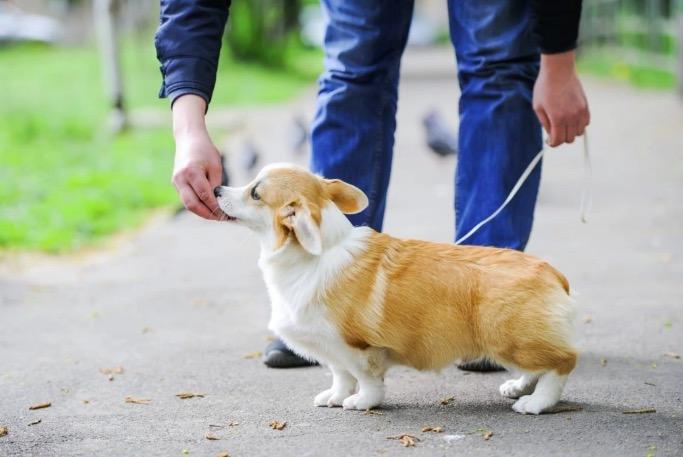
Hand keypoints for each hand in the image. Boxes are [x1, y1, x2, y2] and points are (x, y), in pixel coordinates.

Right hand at [171, 95, 223, 219]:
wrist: (188, 138)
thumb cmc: (205, 150)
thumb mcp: (215, 166)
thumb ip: (216, 185)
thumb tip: (219, 203)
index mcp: (191, 172)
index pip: (204, 196)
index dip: (215, 207)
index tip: (226, 214)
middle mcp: (180, 179)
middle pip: (192, 205)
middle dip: (207, 215)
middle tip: (221, 218)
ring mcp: (176, 182)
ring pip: (188, 204)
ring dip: (202, 212)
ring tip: (216, 215)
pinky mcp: (175, 183)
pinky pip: (186, 198)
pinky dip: (197, 205)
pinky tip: (208, 208)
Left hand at [533, 50, 589, 146]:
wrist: (558, 70)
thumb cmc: (545, 87)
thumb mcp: (538, 107)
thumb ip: (545, 123)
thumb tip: (551, 135)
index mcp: (558, 118)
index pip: (558, 141)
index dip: (552, 143)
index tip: (549, 140)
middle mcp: (572, 117)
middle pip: (569, 139)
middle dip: (561, 137)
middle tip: (554, 130)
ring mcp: (580, 111)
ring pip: (579, 133)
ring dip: (571, 132)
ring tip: (563, 123)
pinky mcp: (586, 106)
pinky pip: (586, 123)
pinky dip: (579, 124)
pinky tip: (571, 118)